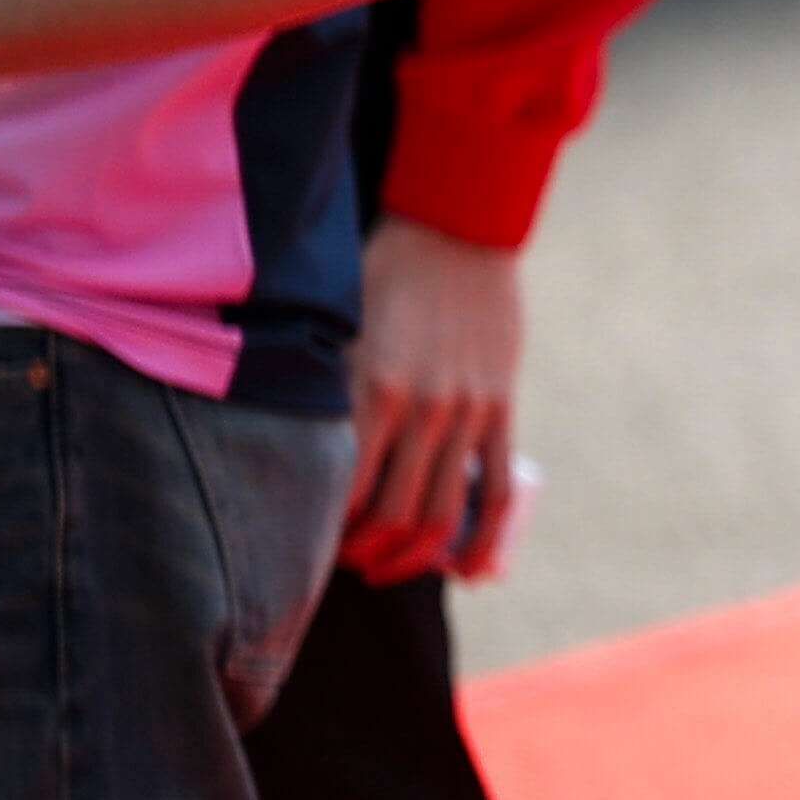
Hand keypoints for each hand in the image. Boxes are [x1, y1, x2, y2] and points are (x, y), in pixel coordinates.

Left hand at [341, 217, 528, 583]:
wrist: (456, 229)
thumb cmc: (382, 274)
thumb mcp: (337, 329)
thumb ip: (325, 388)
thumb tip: (299, 445)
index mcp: (372, 389)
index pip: (344, 491)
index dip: (325, 533)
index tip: (309, 542)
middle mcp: (421, 409)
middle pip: (392, 515)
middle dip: (365, 553)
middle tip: (346, 561)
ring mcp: (466, 412)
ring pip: (441, 513)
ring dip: (414, 555)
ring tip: (391, 563)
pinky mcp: (499, 409)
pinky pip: (497, 491)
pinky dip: (483, 540)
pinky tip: (470, 570)